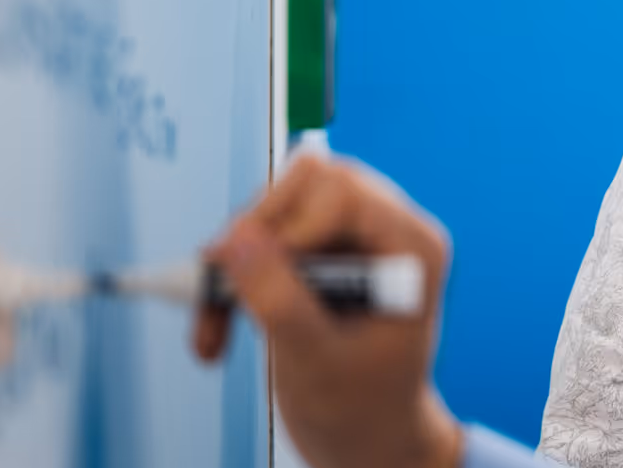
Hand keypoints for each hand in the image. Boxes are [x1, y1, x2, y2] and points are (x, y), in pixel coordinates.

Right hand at [192, 156, 463, 467]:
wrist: (364, 436)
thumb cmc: (361, 407)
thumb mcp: (316, 361)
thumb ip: (280, 300)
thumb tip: (235, 239)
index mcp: (411, 247)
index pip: (343, 192)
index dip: (291, 228)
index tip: (258, 278)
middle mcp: (385, 229)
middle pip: (306, 185)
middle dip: (254, 237)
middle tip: (218, 293)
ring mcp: (349, 237)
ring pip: (275, 208)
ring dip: (230, 267)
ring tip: (211, 336)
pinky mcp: (315, 252)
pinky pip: (259, 238)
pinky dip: (228, 283)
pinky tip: (215, 335)